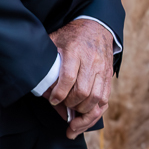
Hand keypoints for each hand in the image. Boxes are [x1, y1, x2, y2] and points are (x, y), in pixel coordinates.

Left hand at [45, 19, 113, 138]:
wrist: (97, 27)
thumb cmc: (71, 36)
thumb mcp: (54, 41)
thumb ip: (46, 61)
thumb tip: (39, 86)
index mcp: (75, 52)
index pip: (69, 78)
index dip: (60, 94)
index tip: (53, 101)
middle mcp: (92, 62)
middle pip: (83, 91)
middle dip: (71, 105)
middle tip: (62, 108)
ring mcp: (102, 70)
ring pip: (96, 98)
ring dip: (83, 112)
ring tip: (73, 121)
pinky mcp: (109, 76)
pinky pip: (105, 99)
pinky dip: (95, 111)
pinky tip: (85, 118)